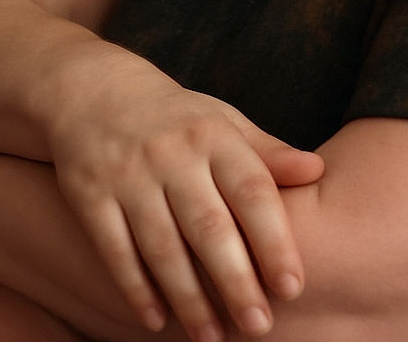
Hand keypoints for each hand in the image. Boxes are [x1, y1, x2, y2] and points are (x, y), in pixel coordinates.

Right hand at [45, 51, 323, 341]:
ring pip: (162, 247)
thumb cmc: (177, 118)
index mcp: (214, 135)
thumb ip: (266, 152)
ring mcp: (129, 175)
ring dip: (189, 298)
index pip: (252, 191)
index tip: (292, 286)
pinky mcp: (90, 195)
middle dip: (235, 281)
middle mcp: (173, 154)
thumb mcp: (223, 121)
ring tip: (213, 337)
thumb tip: (317, 171)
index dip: (273, 241)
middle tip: (259, 325)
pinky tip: (157, 321)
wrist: (94, 89)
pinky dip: (136, 289)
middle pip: (209, 227)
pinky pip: (115, 250)